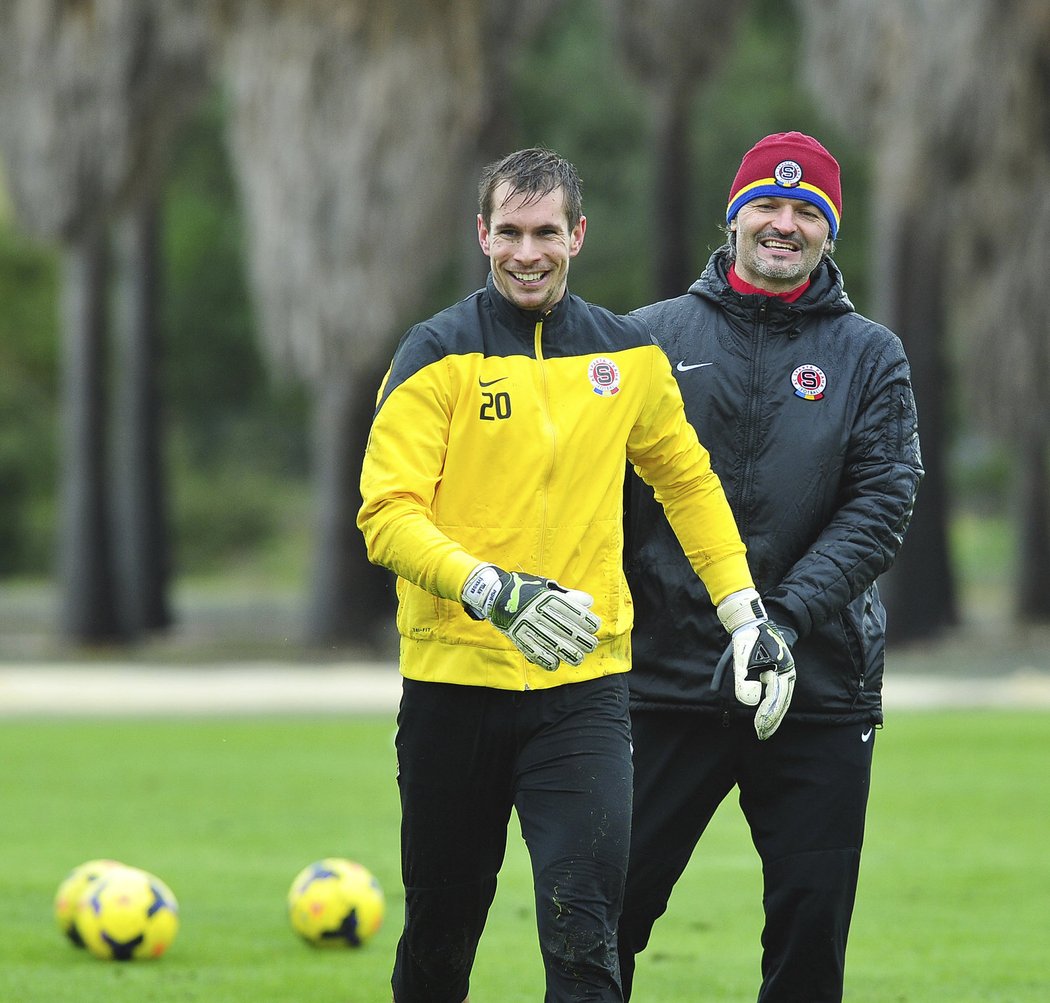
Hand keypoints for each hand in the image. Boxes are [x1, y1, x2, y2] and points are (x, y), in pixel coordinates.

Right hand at [462, 564, 600, 670]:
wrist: (494, 594)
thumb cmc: (526, 589)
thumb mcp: (546, 587)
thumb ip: (568, 596)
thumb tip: (589, 602)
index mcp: (547, 598)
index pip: (572, 611)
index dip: (586, 620)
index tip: (594, 626)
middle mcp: (539, 613)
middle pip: (566, 630)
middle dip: (582, 640)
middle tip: (591, 645)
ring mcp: (528, 626)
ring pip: (553, 645)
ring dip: (569, 654)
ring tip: (578, 658)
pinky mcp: (519, 637)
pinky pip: (535, 652)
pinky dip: (546, 660)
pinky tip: (555, 663)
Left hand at [714, 589, 795, 739]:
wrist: (755, 619)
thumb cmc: (749, 637)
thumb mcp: (742, 659)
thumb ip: (743, 680)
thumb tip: (749, 703)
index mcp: (782, 671)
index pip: (775, 700)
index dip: (767, 716)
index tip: (758, 728)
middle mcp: (786, 673)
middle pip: (782, 703)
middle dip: (772, 720)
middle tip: (762, 734)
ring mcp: (784, 672)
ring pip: (782, 699)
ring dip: (773, 714)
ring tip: (764, 728)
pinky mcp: (778, 670)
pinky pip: (778, 692)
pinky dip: (773, 704)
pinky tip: (765, 712)